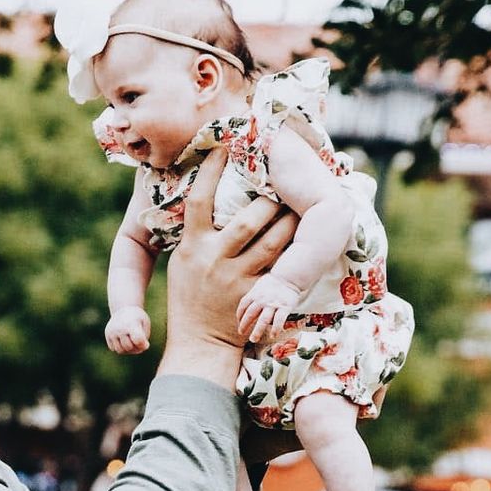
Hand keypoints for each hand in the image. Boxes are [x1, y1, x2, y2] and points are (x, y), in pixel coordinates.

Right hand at [104, 307, 152, 354]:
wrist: (124, 309)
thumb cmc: (137, 318)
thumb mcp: (145, 324)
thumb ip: (145, 337)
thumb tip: (143, 348)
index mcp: (131, 324)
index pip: (138, 341)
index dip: (143, 345)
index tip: (146, 342)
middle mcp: (119, 328)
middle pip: (129, 347)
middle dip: (136, 348)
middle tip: (139, 344)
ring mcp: (112, 332)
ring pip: (120, 351)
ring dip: (128, 350)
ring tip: (132, 343)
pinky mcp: (107, 335)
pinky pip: (114, 349)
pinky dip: (120, 347)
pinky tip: (124, 340)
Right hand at [162, 151, 299, 386]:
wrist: (199, 344)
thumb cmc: (190, 298)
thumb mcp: (183, 263)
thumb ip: (198, 235)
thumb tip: (213, 200)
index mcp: (190, 247)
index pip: (198, 200)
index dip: (211, 171)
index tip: (224, 146)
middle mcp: (212, 259)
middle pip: (248, 218)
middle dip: (270, 197)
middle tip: (284, 178)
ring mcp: (236, 277)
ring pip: (272, 239)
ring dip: (290, 218)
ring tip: (302, 202)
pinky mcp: (256, 294)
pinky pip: (281, 264)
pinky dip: (295, 247)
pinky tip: (307, 233)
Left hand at [238, 275, 302, 343]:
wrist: (290, 276)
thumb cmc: (274, 282)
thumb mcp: (259, 285)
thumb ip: (253, 296)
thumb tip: (247, 306)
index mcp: (255, 294)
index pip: (243, 306)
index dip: (239, 316)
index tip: (239, 323)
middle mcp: (262, 299)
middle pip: (250, 315)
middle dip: (244, 325)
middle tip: (241, 333)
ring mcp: (273, 304)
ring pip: (263, 320)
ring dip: (257, 331)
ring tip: (253, 339)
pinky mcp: (285, 307)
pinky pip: (279, 320)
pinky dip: (275, 329)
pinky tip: (273, 335)